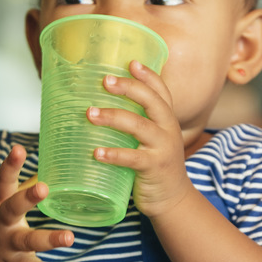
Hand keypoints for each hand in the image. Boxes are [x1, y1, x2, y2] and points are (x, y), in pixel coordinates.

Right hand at [0, 144, 74, 261]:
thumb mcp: (0, 204)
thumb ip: (23, 186)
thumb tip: (50, 163)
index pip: (3, 181)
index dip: (10, 165)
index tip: (18, 149)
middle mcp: (1, 222)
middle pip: (12, 208)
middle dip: (27, 198)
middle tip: (43, 187)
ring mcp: (6, 244)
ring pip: (27, 241)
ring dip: (48, 239)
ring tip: (70, 237)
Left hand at [86, 59, 192, 218]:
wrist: (172, 199)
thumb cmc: (154, 166)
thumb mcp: (151, 140)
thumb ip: (135, 124)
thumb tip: (98, 107)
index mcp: (166, 120)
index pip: (161, 91)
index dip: (148, 75)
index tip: (130, 62)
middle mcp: (168, 130)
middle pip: (152, 101)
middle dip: (129, 88)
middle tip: (105, 81)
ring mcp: (162, 148)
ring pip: (139, 126)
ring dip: (113, 117)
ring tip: (90, 113)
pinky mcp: (154, 168)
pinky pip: (133, 158)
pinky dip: (113, 154)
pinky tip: (96, 152)